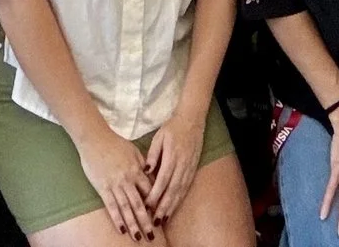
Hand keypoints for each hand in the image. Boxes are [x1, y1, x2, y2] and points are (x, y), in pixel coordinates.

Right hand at [72, 120, 156, 241]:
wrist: (95, 139)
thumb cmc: (115, 144)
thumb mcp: (134, 151)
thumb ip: (143, 165)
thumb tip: (151, 176)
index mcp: (137, 170)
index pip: (150, 190)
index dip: (156, 204)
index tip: (161, 216)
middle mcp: (128, 180)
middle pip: (140, 204)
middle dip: (146, 221)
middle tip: (152, 236)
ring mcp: (115, 185)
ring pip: (126, 208)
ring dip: (133, 224)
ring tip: (138, 237)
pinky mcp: (103, 188)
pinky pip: (111, 206)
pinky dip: (117, 219)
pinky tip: (121, 229)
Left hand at [144, 102, 206, 220]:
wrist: (192, 119)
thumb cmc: (172, 127)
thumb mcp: (159, 137)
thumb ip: (153, 155)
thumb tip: (146, 171)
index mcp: (172, 155)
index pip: (163, 179)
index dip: (156, 194)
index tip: (147, 205)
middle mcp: (182, 164)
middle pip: (172, 189)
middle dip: (164, 206)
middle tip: (156, 220)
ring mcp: (189, 167)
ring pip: (180, 190)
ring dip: (172, 206)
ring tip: (164, 219)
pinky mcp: (193, 168)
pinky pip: (186, 187)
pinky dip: (180, 199)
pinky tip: (174, 207)